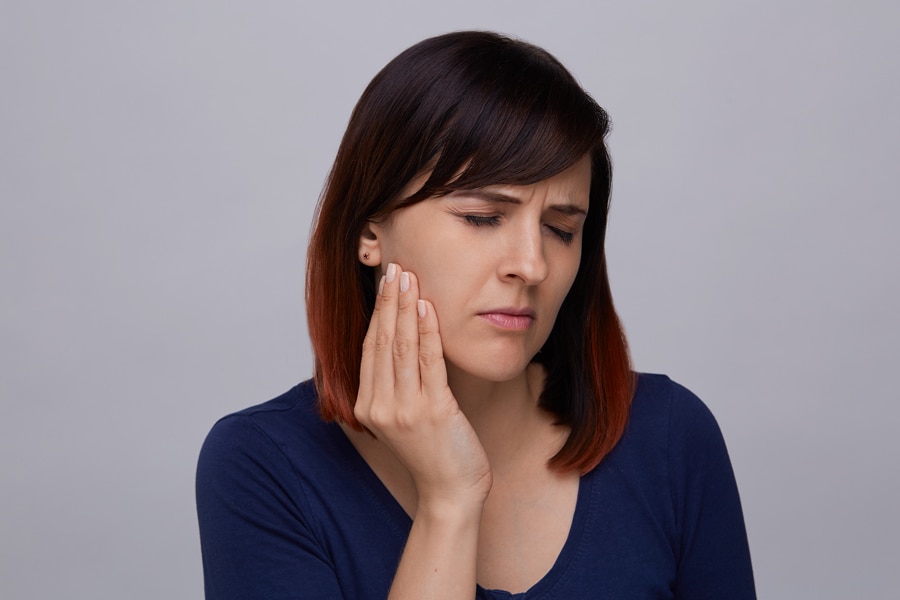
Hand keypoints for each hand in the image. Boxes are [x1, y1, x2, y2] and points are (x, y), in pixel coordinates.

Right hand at [354, 263, 491, 511]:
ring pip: (402, 347)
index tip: (384, 284)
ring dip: (405, 308)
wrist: (451, 491)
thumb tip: (399, 339)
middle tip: (395, 268)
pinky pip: (428, 362)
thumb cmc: (432, 451)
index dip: (377, 313)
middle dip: (389, 301)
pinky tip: (427, 308)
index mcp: (367, 407)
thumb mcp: (403, 416)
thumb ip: (394, 384)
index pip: (370, 349)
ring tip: (409, 278)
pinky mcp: (433, 410)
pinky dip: (427, 331)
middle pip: (382, 342)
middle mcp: (380, 407)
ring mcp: (405, 410)